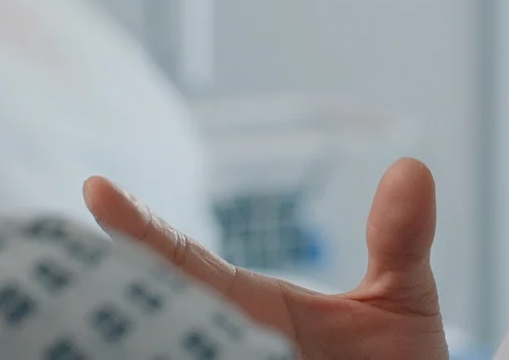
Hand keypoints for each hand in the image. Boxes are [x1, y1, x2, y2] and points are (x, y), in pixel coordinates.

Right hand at [85, 159, 448, 359]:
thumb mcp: (401, 300)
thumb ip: (400, 241)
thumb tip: (412, 168)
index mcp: (254, 310)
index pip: (189, 266)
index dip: (142, 230)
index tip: (96, 188)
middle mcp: (231, 345)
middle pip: (168, 315)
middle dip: (146, 302)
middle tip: (105, 277)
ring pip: (180, 349)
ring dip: (183, 341)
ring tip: (191, 345)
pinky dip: (207, 359)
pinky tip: (208, 350)